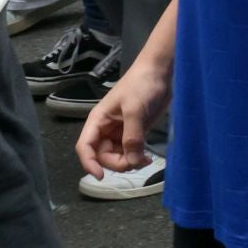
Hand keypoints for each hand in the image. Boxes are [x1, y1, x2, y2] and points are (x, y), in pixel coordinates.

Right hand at [76, 52, 172, 178]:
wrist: (161, 71)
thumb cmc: (142, 85)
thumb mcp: (135, 110)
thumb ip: (132, 137)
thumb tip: (132, 162)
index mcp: (98, 121)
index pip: (85, 147)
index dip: (89, 163)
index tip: (101, 176)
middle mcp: (106, 129)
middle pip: (103, 156)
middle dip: (117, 163)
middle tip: (137, 162)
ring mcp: (121, 131)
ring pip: (117, 156)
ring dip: (128, 162)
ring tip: (145, 160)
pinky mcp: (136, 131)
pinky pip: (131, 151)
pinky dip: (137, 157)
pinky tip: (147, 157)